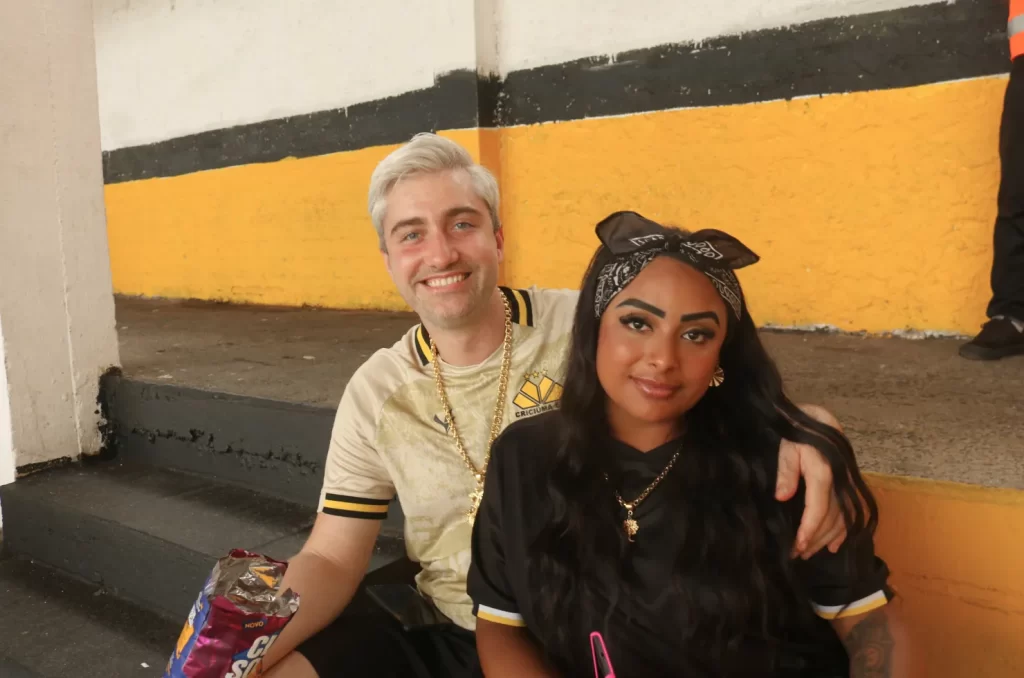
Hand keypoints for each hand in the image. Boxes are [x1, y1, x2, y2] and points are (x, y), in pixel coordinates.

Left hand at [776, 404, 846, 558]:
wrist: (816, 417)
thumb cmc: (797, 431)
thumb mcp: (786, 446)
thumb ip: (786, 471)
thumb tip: (783, 497)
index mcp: (823, 472)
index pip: (819, 508)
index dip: (809, 530)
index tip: (798, 547)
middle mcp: (839, 482)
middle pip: (832, 518)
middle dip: (815, 539)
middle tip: (797, 554)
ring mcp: (846, 484)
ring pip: (842, 518)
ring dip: (827, 538)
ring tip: (810, 553)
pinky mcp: (847, 485)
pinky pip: (850, 512)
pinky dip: (843, 531)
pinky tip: (835, 546)